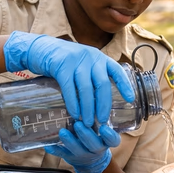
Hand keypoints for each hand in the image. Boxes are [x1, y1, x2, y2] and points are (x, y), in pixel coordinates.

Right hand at [3, 31, 133, 126]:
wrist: (42, 49)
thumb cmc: (66, 62)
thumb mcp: (84, 65)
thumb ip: (93, 78)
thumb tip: (101, 103)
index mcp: (100, 58)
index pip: (117, 71)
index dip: (125, 85)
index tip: (130, 99)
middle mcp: (91, 57)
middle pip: (102, 84)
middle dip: (103, 104)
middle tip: (102, 121)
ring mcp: (76, 60)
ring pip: (86, 88)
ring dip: (88, 108)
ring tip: (88, 122)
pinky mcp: (61, 65)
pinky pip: (69, 87)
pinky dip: (73, 102)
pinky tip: (74, 113)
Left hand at [44, 122, 119, 172]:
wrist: (91, 159)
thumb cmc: (96, 136)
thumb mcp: (102, 128)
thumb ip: (98, 116)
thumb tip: (91, 95)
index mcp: (106, 141)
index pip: (113, 140)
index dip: (109, 136)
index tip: (104, 128)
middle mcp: (96, 148)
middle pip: (94, 144)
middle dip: (86, 135)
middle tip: (78, 124)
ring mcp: (83, 154)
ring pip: (77, 150)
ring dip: (70, 141)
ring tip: (63, 132)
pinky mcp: (70, 157)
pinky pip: (62, 154)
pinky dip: (55, 150)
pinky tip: (49, 146)